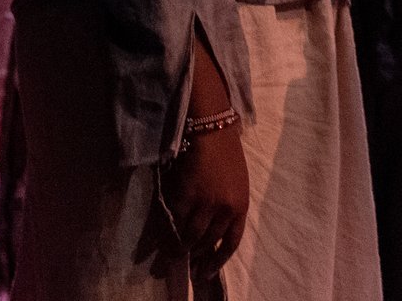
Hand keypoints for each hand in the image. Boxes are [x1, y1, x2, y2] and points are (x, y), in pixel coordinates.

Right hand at [162, 121, 250, 275]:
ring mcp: (205, 203)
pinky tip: (160, 239)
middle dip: (197, 257)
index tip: (208, 272)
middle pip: (209, 242)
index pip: (232, 242)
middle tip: (187, 267)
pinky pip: (175, 221)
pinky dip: (167, 232)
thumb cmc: (227, 154)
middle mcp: (225, 208)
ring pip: (191, 236)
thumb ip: (229, 207)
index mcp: (241, 205)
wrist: (213, 130)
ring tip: (171, 256)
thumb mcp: (238, 184)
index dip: (219, 260)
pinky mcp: (186, 196)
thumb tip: (215, 231)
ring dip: (180, 248)